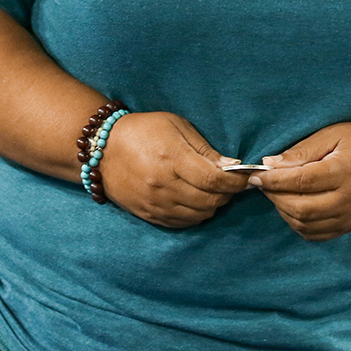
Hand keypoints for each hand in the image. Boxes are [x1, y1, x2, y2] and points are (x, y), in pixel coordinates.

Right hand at [98, 112, 250, 227]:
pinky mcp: (149, 215)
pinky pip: (182, 224)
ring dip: (213, 204)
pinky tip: (196, 199)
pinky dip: (196, 214)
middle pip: (210, 201)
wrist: (103, 149)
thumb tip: (232, 166)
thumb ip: (205, 149)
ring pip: (199, 215)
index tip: (247, 177)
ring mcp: (156, 204)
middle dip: (228, 193)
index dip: (236, 182)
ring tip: (212, 189)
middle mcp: (164, 186)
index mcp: (172, 159)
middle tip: (231, 182)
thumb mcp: (177, 127)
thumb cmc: (145, 130)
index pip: (214, 180)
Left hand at [250, 123, 350, 240]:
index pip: (301, 181)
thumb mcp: (333, 134)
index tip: (256, 175)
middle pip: (301, 207)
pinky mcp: (350, 226)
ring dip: (284, 210)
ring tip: (277, 193)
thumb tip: (270, 164)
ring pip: (306, 224)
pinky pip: (317, 234)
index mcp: (346, 170)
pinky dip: (298, 224)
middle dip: (275, 196)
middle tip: (263, 183)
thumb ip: (302, 151)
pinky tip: (292, 207)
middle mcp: (350, 198)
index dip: (274, 180)